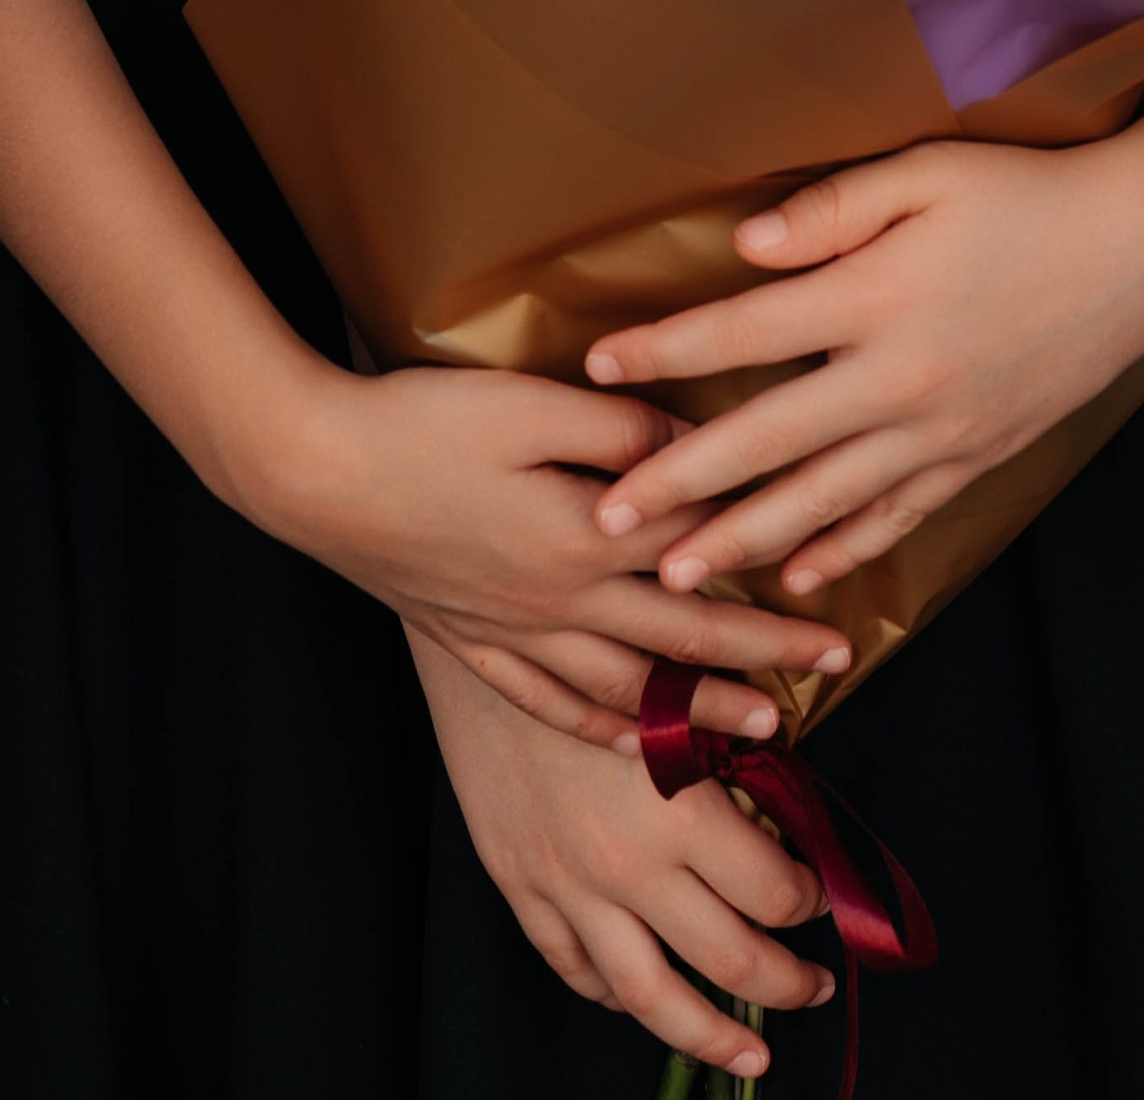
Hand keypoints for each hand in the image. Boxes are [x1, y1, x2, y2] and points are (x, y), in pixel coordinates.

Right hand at [238, 359, 854, 747]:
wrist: (313, 473)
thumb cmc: (421, 423)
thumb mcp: (527, 402)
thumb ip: (617, 427)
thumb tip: (689, 442)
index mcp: (581, 535)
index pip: (699, 554)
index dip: (768, 566)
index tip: (830, 580)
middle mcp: (559, 599)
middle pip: (681, 636)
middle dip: (764, 655)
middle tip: (830, 669)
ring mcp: (513, 630)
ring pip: (625, 685)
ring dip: (696, 708)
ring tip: (757, 730)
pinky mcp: (470, 640)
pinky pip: (550, 700)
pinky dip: (598, 726)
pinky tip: (626, 742)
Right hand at [413, 627, 833, 1078]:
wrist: (478, 625)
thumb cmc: (587, 640)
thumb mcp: (676, 687)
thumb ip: (732, 751)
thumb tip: (786, 799)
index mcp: (679, 805)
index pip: (774, 892)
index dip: (810, 898)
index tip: (819, 891)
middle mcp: (627, 861)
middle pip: (732, 960)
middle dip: (789, 983)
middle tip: (815, 984)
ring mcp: (568, 884)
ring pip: (653, 998)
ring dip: (713, 1035)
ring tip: (752, 1052)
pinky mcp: (519, 884)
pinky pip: (576, 969)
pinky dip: (616, 996)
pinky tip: (641, 996)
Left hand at [581, 138, 1143, 595]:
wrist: (1138, 251)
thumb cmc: (1024, 196)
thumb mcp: (926, 173)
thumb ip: (832, 208)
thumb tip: (744, 247)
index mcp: (876, 298)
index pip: (743, 330)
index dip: (663, 349)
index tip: (595, 364)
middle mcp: (900, 379)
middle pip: (766, 441)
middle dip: (679, 484)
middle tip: (604, 522)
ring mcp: (940, 430)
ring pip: (823, 500)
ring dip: (743, 540)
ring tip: (675, 574)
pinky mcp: (976, 457)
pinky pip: (896, 518)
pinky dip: (844, 550)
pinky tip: (799, 575)